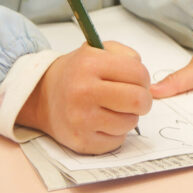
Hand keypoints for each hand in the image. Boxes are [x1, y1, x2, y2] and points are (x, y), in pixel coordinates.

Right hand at [17, 41, 151, 154]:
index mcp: (89, 64)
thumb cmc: (77, 73)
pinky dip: (116, 132)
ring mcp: (81, 120)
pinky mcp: (81, 142)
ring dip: (129, 116)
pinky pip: (117, 140)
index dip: (144, 78)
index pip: (138, 73)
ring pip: (130, 122)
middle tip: (135, 98)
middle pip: (138, 100)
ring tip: (114, 108)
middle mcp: (83, 92)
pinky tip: (103, 122)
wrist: (43, 95)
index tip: (138, 81)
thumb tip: (148, 81)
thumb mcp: (98, 50)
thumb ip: (127, 56)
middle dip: (143, 99)